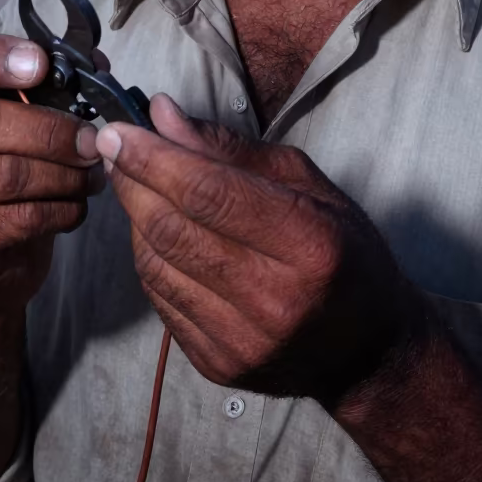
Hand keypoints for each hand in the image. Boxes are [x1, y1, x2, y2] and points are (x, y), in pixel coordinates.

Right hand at [0, 31, 104, 315]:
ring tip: (90, 174)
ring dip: (64, 175)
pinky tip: (75, 204)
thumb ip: (48, 84)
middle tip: (91, 141)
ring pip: (6, 175)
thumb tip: (94, 64)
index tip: (40, 64)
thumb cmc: (3, 163)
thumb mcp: (17, 114)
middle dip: (49, 131)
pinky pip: (18, 218)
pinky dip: (60, 210)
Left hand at [96, 96, 424, 410]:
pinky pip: (159, 298)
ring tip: (135, 183)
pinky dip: (148, 256)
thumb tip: (162, 115)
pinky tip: (155, 230)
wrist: (369, 351)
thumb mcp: (308, 185)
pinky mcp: (218, 366)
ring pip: (156, 263)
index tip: (119, 129)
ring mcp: (243, 340)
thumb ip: (231, 150)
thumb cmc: (344, 253)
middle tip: (113, 146)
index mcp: (308, 244)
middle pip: (173, 228)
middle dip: (132, 180)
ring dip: (134, 216)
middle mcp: (274, 299)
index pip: (209, 193)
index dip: (154, 157)